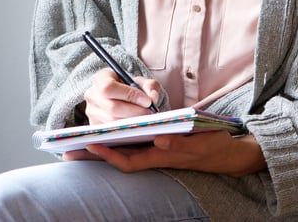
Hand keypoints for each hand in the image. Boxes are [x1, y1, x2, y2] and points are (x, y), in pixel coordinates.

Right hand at [83, 68, 161, 124]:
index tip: (147, 101)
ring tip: (145, 118)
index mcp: (101, 78)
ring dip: (132, 121)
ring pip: (112, 121)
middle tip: (150, 113)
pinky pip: (111, 130)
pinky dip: (126, 128)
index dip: (129, 95)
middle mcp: (92, 94)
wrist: (121, 96)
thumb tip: (152, 98)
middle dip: (135, 111)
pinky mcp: (94, 125)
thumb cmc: (130, 87)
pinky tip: (136, 124)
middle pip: (112, 107)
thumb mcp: (142, 81)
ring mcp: (91, 111)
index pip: (109, 87)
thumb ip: (150, 86)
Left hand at [84, 131, 266, 176]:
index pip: (130, 160)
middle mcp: (156, 157)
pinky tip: (110, 137)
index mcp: (163, 157)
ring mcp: (157, 154)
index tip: (92, 144)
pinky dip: (120, 144)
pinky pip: (135, 149)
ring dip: (104, 151)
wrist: (227, 154)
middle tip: (70, 152)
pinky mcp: (162, 148)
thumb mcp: (200, 142)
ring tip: (81, 144)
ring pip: (125, 154)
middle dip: (96, 157)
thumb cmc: (213, 145)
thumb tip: (158, 140)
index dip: (109, 155)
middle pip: (120, 159)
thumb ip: (179, 142)